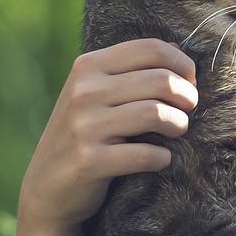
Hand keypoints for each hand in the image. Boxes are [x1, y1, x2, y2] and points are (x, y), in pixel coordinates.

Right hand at [19, 40, 198, 231]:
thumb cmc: (82, 135)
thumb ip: (129, 72)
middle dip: (186, 96)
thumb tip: (179, 51)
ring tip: (177, 131)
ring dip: (178, 124)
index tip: (189, 82)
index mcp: (87, 67)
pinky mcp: (89, 161)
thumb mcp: (94, 95)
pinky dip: (162, 158)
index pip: (150, 49)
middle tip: (188, 110)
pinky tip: (161, 159)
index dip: (181, 64)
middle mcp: (83, 91)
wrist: (46, 187)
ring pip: (155, 113)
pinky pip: (145, 154)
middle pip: (160, 79)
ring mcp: (84, 126)